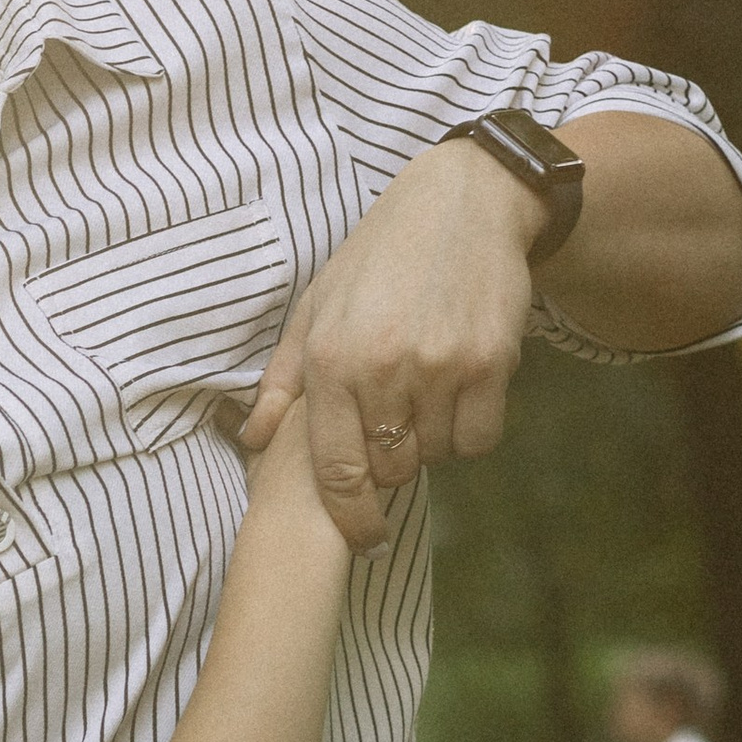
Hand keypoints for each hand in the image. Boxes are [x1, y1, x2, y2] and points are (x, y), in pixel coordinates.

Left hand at [242, 139, 538, 549]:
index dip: (350, 516)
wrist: (464, 203)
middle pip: (390, 469)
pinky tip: (460, 395)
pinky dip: (470, 431)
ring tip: (426, 395)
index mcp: (331, 361)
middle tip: (396, 427)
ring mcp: (440, 367)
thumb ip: (283, 380)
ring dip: (432, 442)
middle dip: (392, 464)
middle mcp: (383, 369)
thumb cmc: (379, 258)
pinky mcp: (491, 364)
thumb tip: (250, 439)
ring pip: (437, 454)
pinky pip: (480, 438)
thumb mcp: (317, 307)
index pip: (336, 470)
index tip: (362, 538)